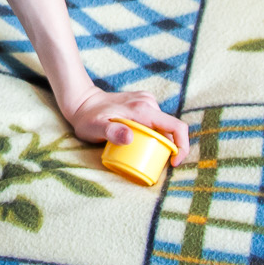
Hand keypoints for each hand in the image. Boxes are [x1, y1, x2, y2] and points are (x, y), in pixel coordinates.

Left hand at [59, 87, 192, 165]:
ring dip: (161, 143)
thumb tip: (130, 138)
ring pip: (164, 127)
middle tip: (152, 163)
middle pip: (171, 129)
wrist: (82, 101)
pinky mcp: (143, 105)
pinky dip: (155, 136)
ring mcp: (146, 102)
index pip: (176, 126)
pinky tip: (142, 144)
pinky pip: (156, 123)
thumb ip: (111, 132)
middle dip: (170, 149)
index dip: (182, 147)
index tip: (173, 163)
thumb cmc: (87, 118)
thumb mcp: (95, 128)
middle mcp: (148, 103)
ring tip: (145, 156)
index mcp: (143, 109)